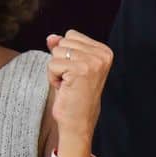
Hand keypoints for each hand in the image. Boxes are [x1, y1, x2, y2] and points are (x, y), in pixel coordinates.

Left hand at [46, 30, 112, 156]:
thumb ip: (62, 48)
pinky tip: (65, 88)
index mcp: (104, 51)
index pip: (71, 35)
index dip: (65, 54)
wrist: (78, 121)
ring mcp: (93, 62)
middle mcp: (102, 55)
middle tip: (71, 80)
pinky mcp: (80, 70)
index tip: (75, 72)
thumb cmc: (73, 95)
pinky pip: (52, 64)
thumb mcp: (68, 66)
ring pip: (56, 51)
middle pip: (62, 41)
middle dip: (60, 61)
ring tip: (68, 84)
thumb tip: (51, 36)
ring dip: (56, 70)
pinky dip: (52, 77)